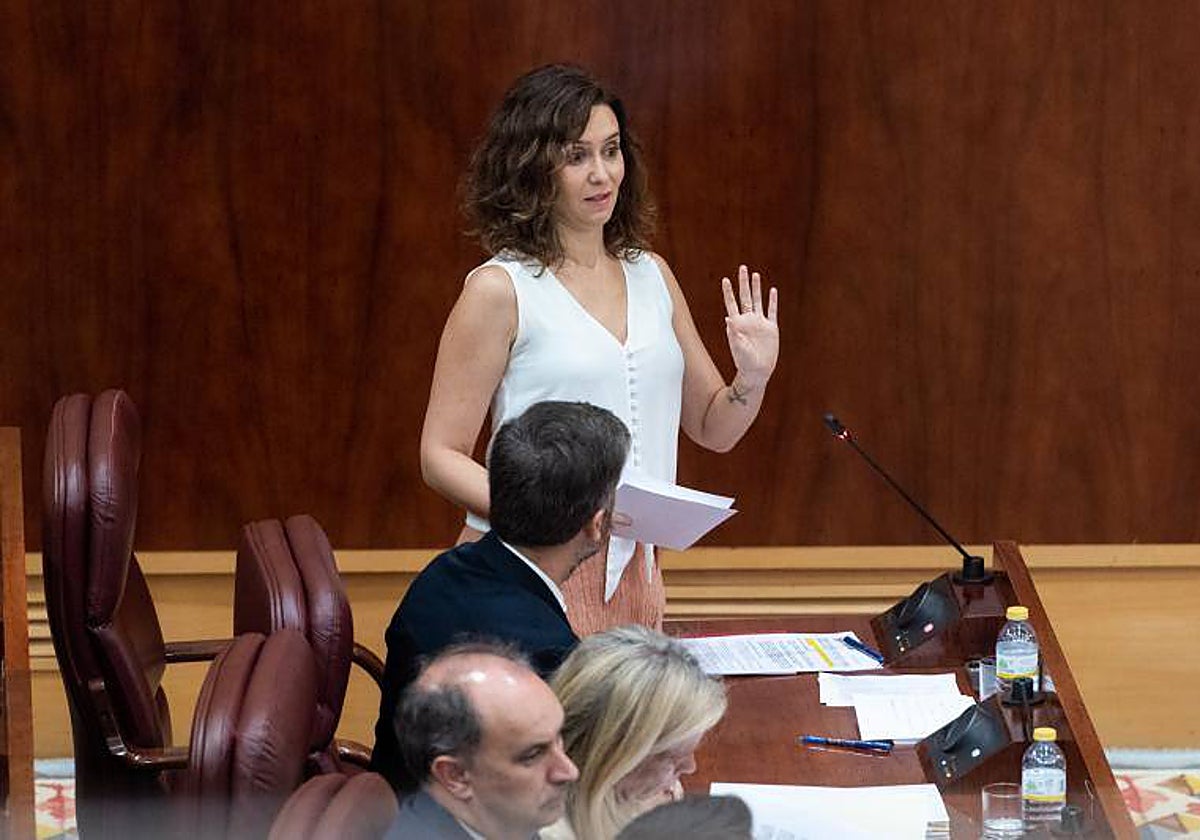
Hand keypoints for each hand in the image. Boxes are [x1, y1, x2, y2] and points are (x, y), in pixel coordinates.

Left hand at [721, 264, 778, 388]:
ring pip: (758, 300)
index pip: (732, 303)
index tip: (725, 279)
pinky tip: (772, 291)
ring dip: (757, 288)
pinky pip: (772, 311)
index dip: (728, 291)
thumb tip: (728, 318)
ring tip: (756, 275)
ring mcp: (760, 323)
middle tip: (742, 268)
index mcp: (738, 323)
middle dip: (743, 282)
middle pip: (745, 297)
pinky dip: (772, 301)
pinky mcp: (771, 328)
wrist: (757, 372)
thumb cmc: (744, 362)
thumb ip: (733, 333)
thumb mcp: (738, 347)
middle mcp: (748, 320)